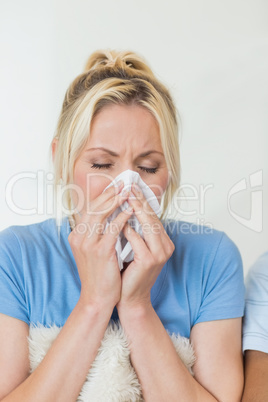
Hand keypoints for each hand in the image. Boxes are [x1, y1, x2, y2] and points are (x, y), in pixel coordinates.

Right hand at [68, 181, 132, 308]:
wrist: (97, 298)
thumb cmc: (99, 274)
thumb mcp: (93, 251)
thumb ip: (98, 233)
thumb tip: (111, 216)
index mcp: (77, 235)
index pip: (90, 209)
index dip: (103, 196)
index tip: (115, 186)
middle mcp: (79, 237)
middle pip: (94, 207)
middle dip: (109, 193)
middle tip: (123, 183)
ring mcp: (88, 244)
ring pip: (101, 214)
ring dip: (116, 201)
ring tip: (128, 192)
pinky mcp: (100, 252)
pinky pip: (112, 229)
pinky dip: (122, 218)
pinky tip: (131, 211)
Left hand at [117, 183, 174, 311]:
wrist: (130, 298)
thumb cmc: (129, 271)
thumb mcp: (135, 247)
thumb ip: (135, 229)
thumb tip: (126, 206)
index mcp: (163, 242)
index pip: (152, 216)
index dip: (142, 201)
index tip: (132, 187)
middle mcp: (165, 246)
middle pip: (152, 218)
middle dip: (140, 201)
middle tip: (129, 186)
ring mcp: (160, 254)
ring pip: (148, 226)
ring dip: (136, 211)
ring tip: (125, 198)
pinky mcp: (149, 261)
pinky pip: (137, 241)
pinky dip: (129, 231)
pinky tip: (121, 223)